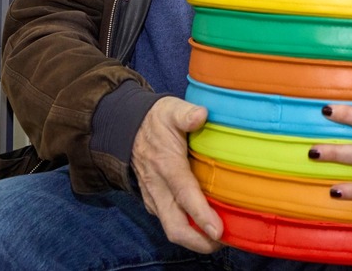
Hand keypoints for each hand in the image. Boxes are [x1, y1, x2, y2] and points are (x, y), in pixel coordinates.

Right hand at [131, 97, 223, 252]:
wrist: (126, 128)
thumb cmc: (155, 120)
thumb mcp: (170, 110)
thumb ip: (186, 114)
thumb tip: (201, 115)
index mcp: (166, 166)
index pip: (184, 194)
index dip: (201, 215)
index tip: (219, 231)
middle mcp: (158, 187)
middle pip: (175, 226)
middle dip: (199, 241)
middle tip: (226, 241)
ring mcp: (154, 197)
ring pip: (172, 227)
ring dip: (196, 238)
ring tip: (222, 238)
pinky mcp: (154, 201)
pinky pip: (170, 221)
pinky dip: (188, 229)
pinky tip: (207, 225)